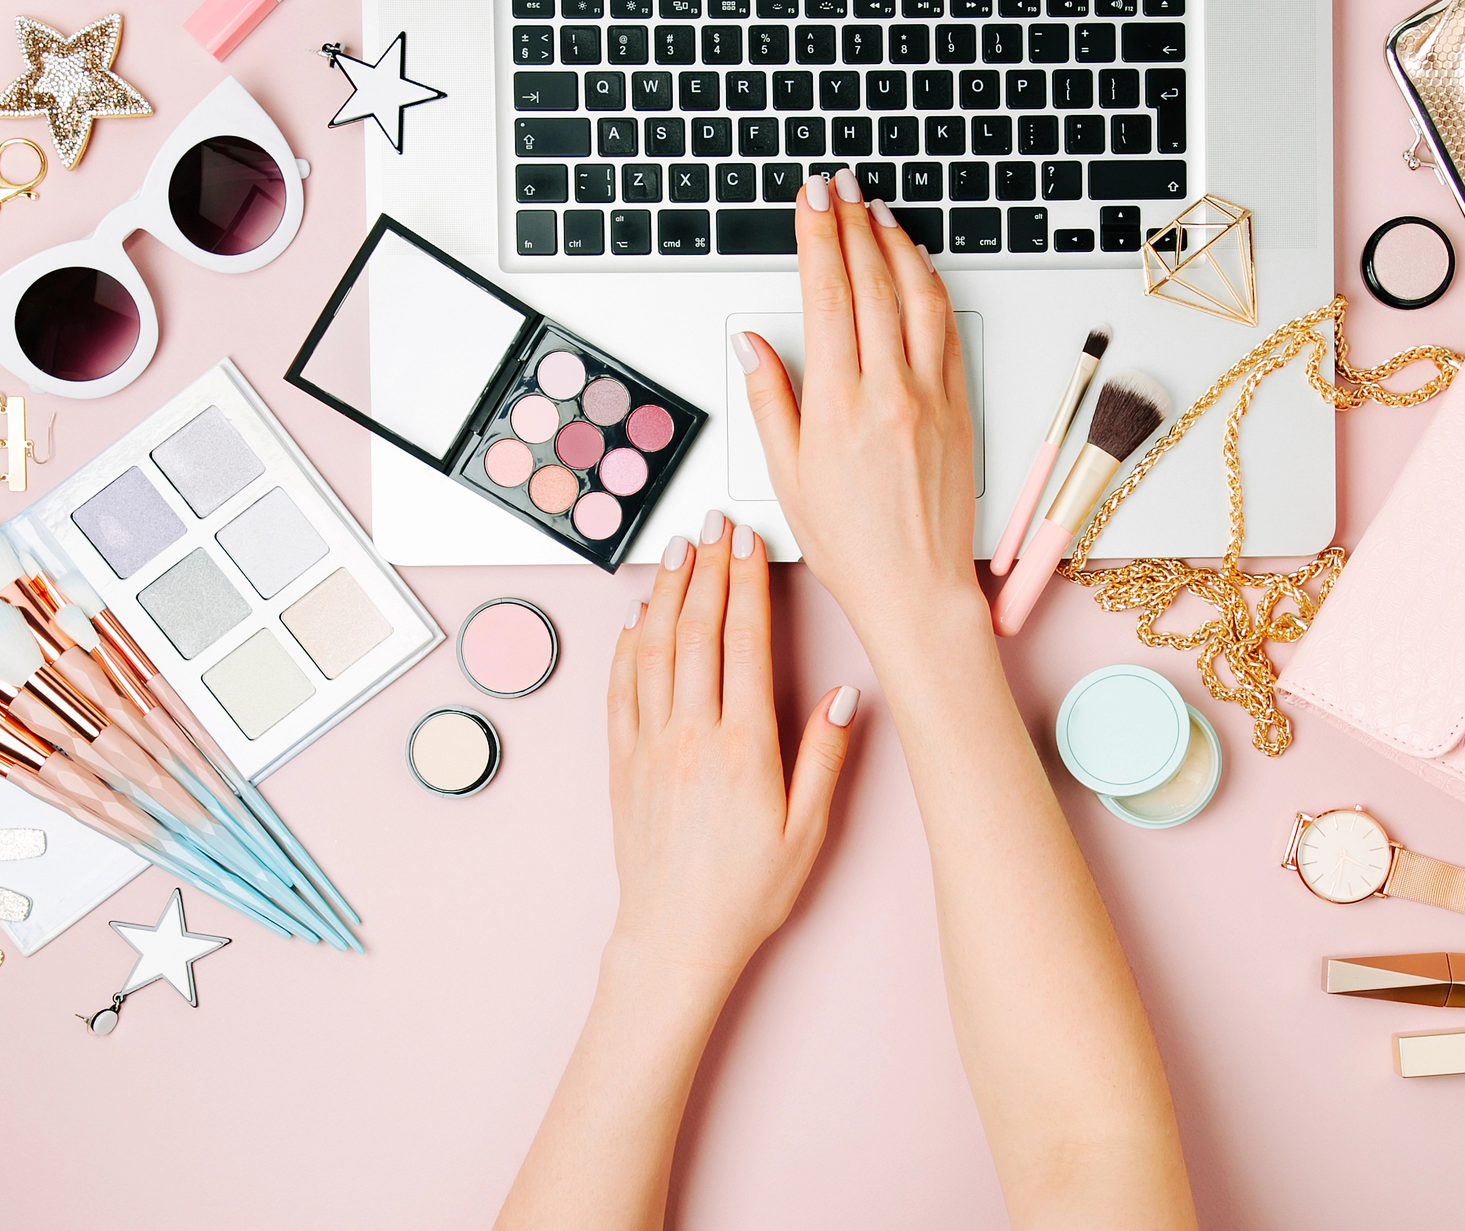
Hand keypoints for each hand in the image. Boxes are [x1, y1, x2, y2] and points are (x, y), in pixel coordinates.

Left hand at [606, 510, 856, 980]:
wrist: (675, 937)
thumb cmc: (746, 892)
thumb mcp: (808, 831)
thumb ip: (825, 759)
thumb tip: (843, 697)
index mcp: (743, 748)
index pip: (745, 644)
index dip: (747, 585)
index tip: (749, 545)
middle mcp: (690, 737)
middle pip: (696, 632)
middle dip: (707, 570)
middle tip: (714, 527)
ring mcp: (649, 746)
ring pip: (653, 650)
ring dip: (667, 594)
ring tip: (679, 553)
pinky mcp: (621, 763)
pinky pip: (620, 689)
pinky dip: (627, 645)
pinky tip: (638, 619)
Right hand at [733, 169, 983, 650]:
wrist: (916, 589)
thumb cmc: (852, 547)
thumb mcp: (787, 477)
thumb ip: (769, 400)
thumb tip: (750, 345)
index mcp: (838, 405)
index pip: (827, 295)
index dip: (818, 238)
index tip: (811, 203)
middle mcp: (889, 391)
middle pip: (871, 282)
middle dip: (852, 224)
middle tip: (838, 188)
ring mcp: (931, 395)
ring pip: (918, 296)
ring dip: (896, 246)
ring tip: (876, 213)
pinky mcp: (960, 406)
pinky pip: (947, 330)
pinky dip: (931, 288)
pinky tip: (917, 268)